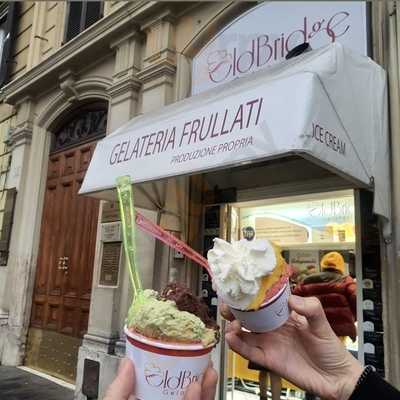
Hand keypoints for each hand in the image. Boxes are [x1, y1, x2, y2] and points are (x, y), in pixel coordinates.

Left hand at [103, 358, 217, 399]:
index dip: (174, 366)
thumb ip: (118, 390)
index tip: (182, 351)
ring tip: (208, 369)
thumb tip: (127, 362)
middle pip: (183, 390)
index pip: (162, 384)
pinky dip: (199, 399)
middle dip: (196, 373)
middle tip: (204, 356)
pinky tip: (198, 387)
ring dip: (205, 386)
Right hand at [223, 295, 362, 399]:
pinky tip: (231, 338)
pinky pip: (248, 351)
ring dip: (233, 327)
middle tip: (227, 306)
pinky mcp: (267, 359)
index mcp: (283, 315)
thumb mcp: (322, 324)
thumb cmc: (330, 349)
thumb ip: (310, 308)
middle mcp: (272, 327)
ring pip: (244, 333)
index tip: (239, 288)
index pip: (263, 301)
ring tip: (231, 324)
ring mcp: (269, 343)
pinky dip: (237, 345)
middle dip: (235, 310)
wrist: (336, 379)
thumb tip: (292, 298)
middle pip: (248, 316)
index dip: (250, 295)